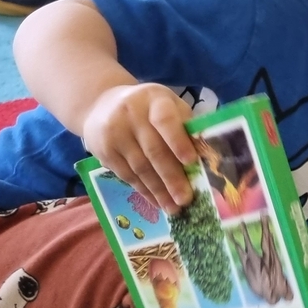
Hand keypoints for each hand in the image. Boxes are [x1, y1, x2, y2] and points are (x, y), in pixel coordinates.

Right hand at [81, 84, 196, 213]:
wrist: (101, 104)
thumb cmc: (150, 108)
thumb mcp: (169, 105)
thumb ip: (185, 126)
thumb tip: (207, 157)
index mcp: (154, 99)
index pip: (165, 121)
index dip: (178, 141)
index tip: (191, 162)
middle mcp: (131, 114)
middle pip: (153, 150)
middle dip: (171, 177)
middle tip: (185, 199)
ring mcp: (114, 133)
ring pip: (139, 167)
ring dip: (158, 191)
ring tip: (174, 208)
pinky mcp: (103, 151)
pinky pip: (127, 175)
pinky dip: (144, 191)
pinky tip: (157, 202)